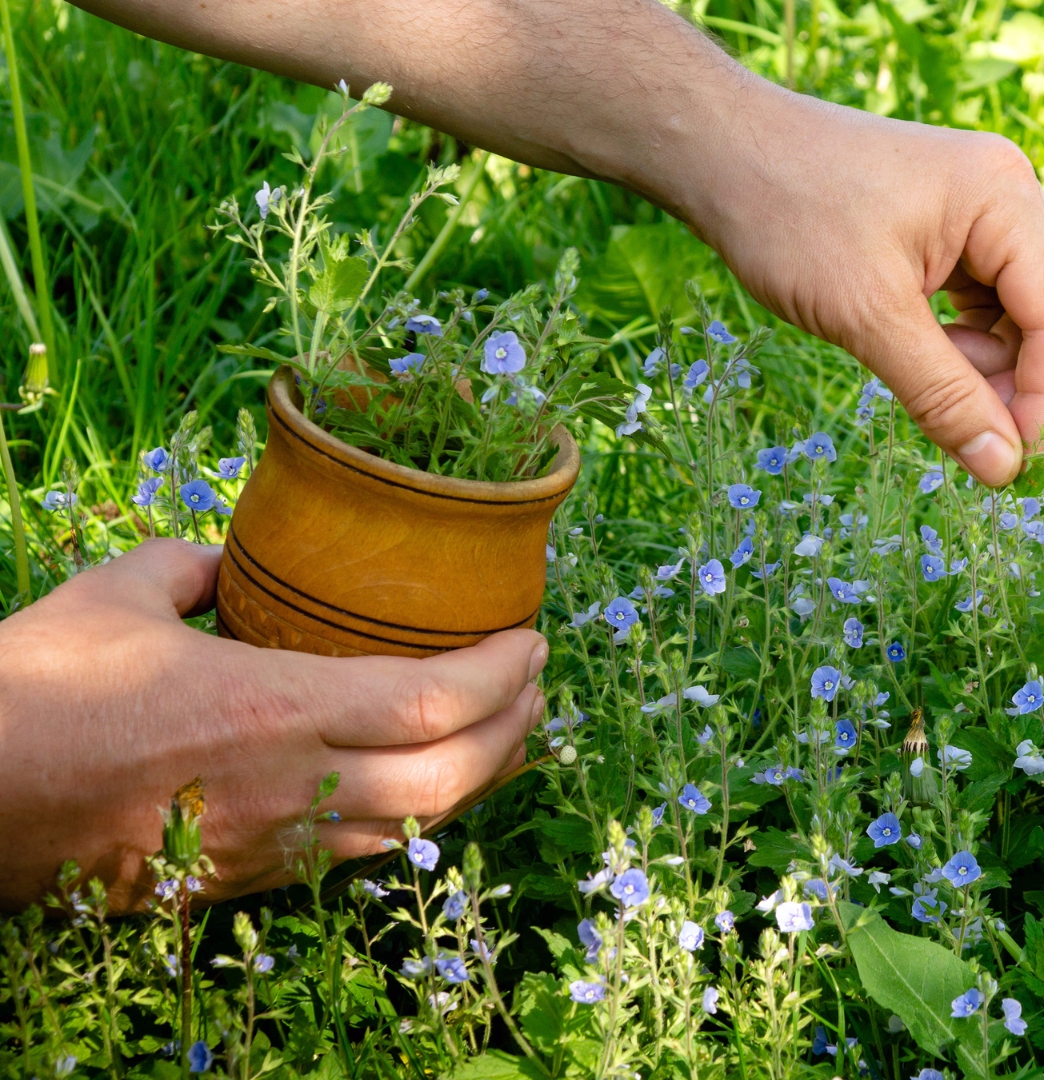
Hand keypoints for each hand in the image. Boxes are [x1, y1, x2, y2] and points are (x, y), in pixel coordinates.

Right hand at [0, 540, 546, 910]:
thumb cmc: (33, 693)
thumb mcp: (117, 594)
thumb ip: (194, 565)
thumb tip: (232, 562)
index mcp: (273, 707)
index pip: (431, 701)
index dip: (503, 675)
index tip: (535, 639)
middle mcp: (291, 786)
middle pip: (452, 776)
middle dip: (517, 730)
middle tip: (538, 684)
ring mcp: (272, 844)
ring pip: (417, 828)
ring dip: (479, 779)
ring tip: (506, 731)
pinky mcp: (244, 880)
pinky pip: (360, 856)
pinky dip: (415, 818)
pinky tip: (424, 785)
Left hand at [681, 90, 1043, 484]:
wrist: (723, 150)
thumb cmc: (788, 216)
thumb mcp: (866, 317)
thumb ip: (943, 395)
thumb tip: (1004, 469)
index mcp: (1002, 198)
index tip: (1010, 458)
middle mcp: (1010, 194)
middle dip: (1036, 379)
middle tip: (980, 431)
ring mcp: (987, 209)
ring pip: (1037, 311)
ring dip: (1003, 366)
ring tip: (936, 383)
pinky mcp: (959, 229)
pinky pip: (998, 300)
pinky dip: (976, 345)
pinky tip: (927, 359)